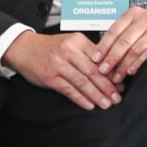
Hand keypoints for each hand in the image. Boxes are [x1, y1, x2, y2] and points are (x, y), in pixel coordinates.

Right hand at [5, 31, 122, 110]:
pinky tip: (90, 105)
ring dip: (97, 95)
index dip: (112, 73)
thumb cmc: (51, 47)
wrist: (24, 49)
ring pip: (82, 82)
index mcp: (78, 41)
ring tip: (107, 104)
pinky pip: (69, 90)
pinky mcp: (51, 77)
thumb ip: (88, 53)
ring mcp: (59, 65)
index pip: (100, 59)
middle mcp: (69, 51)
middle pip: (93, 72)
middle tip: (118, 97)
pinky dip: (81, 99)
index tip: (122, 84)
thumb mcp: (71, 43)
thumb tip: (111, 70)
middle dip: (108, 87)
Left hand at [91, 6, 146, 79]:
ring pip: (134, 50)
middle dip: (111, 59)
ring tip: (116, 77)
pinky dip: (137, 64)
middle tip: (102, 71)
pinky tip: (130, 72)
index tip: (95, 59)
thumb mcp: (137, 23)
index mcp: (133, 14)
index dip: (103, 47)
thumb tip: (101, 55)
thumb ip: (122, 34)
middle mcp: (144, 20)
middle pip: (123, 42)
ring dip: (123, 66)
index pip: (114, 31)